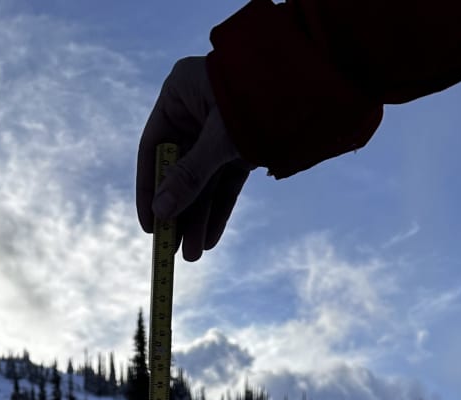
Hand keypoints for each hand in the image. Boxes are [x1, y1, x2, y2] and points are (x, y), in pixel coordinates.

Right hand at [136, 56, 251, 260]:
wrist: (312, 83)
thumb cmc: (259, 96)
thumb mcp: (220, 138)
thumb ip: (190, 176)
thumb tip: (160, 214)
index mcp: (178, 94)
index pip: (153, 149)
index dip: (149, 190)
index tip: (149, 225)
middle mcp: (195, 112)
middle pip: (179, 171)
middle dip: (179, 212)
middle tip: (171, 250)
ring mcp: (219, 130)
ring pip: (203, 181)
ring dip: (198, 218)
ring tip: (193, 254)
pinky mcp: (242, 146)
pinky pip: (225, 183)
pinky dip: (219, 209)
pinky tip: (210, 238)